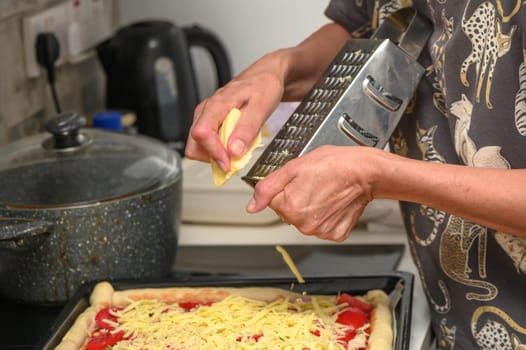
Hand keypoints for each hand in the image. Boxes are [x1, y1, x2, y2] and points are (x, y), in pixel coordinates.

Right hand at [184, 55, 285, 172]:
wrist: (265, 75)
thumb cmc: (264, 86)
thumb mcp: (262, 106)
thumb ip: (247, 128)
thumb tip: (233, 150)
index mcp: (216, 104)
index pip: (201, 133)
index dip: (213, 152)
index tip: (228, 164)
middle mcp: (207, 110)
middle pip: (194, 144)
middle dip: (212, 157)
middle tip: (233, 161)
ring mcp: (207, 116)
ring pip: (199, 146)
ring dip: (216, 155)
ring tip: (238, 150)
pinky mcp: (212, 122)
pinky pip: (208, 142)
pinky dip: (220, 150)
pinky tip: (235, 145)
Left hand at [246, 146, 387, 241]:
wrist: (366, 172)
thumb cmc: (335, 164)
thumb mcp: (294, 167)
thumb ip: (267, 187)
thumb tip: (252, 206)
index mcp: (290, 207)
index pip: (272, 201)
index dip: (284, 187)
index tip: (299, 180)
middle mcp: (304, 224)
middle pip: (287, 212)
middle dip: (296, 197)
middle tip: (313, 183)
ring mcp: (320, 231)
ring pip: (304, 219)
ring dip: (310, 207)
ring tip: (325, 191)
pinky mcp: (335, 234)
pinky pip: (322, 226)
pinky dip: (325, 215)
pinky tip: (332, 202)